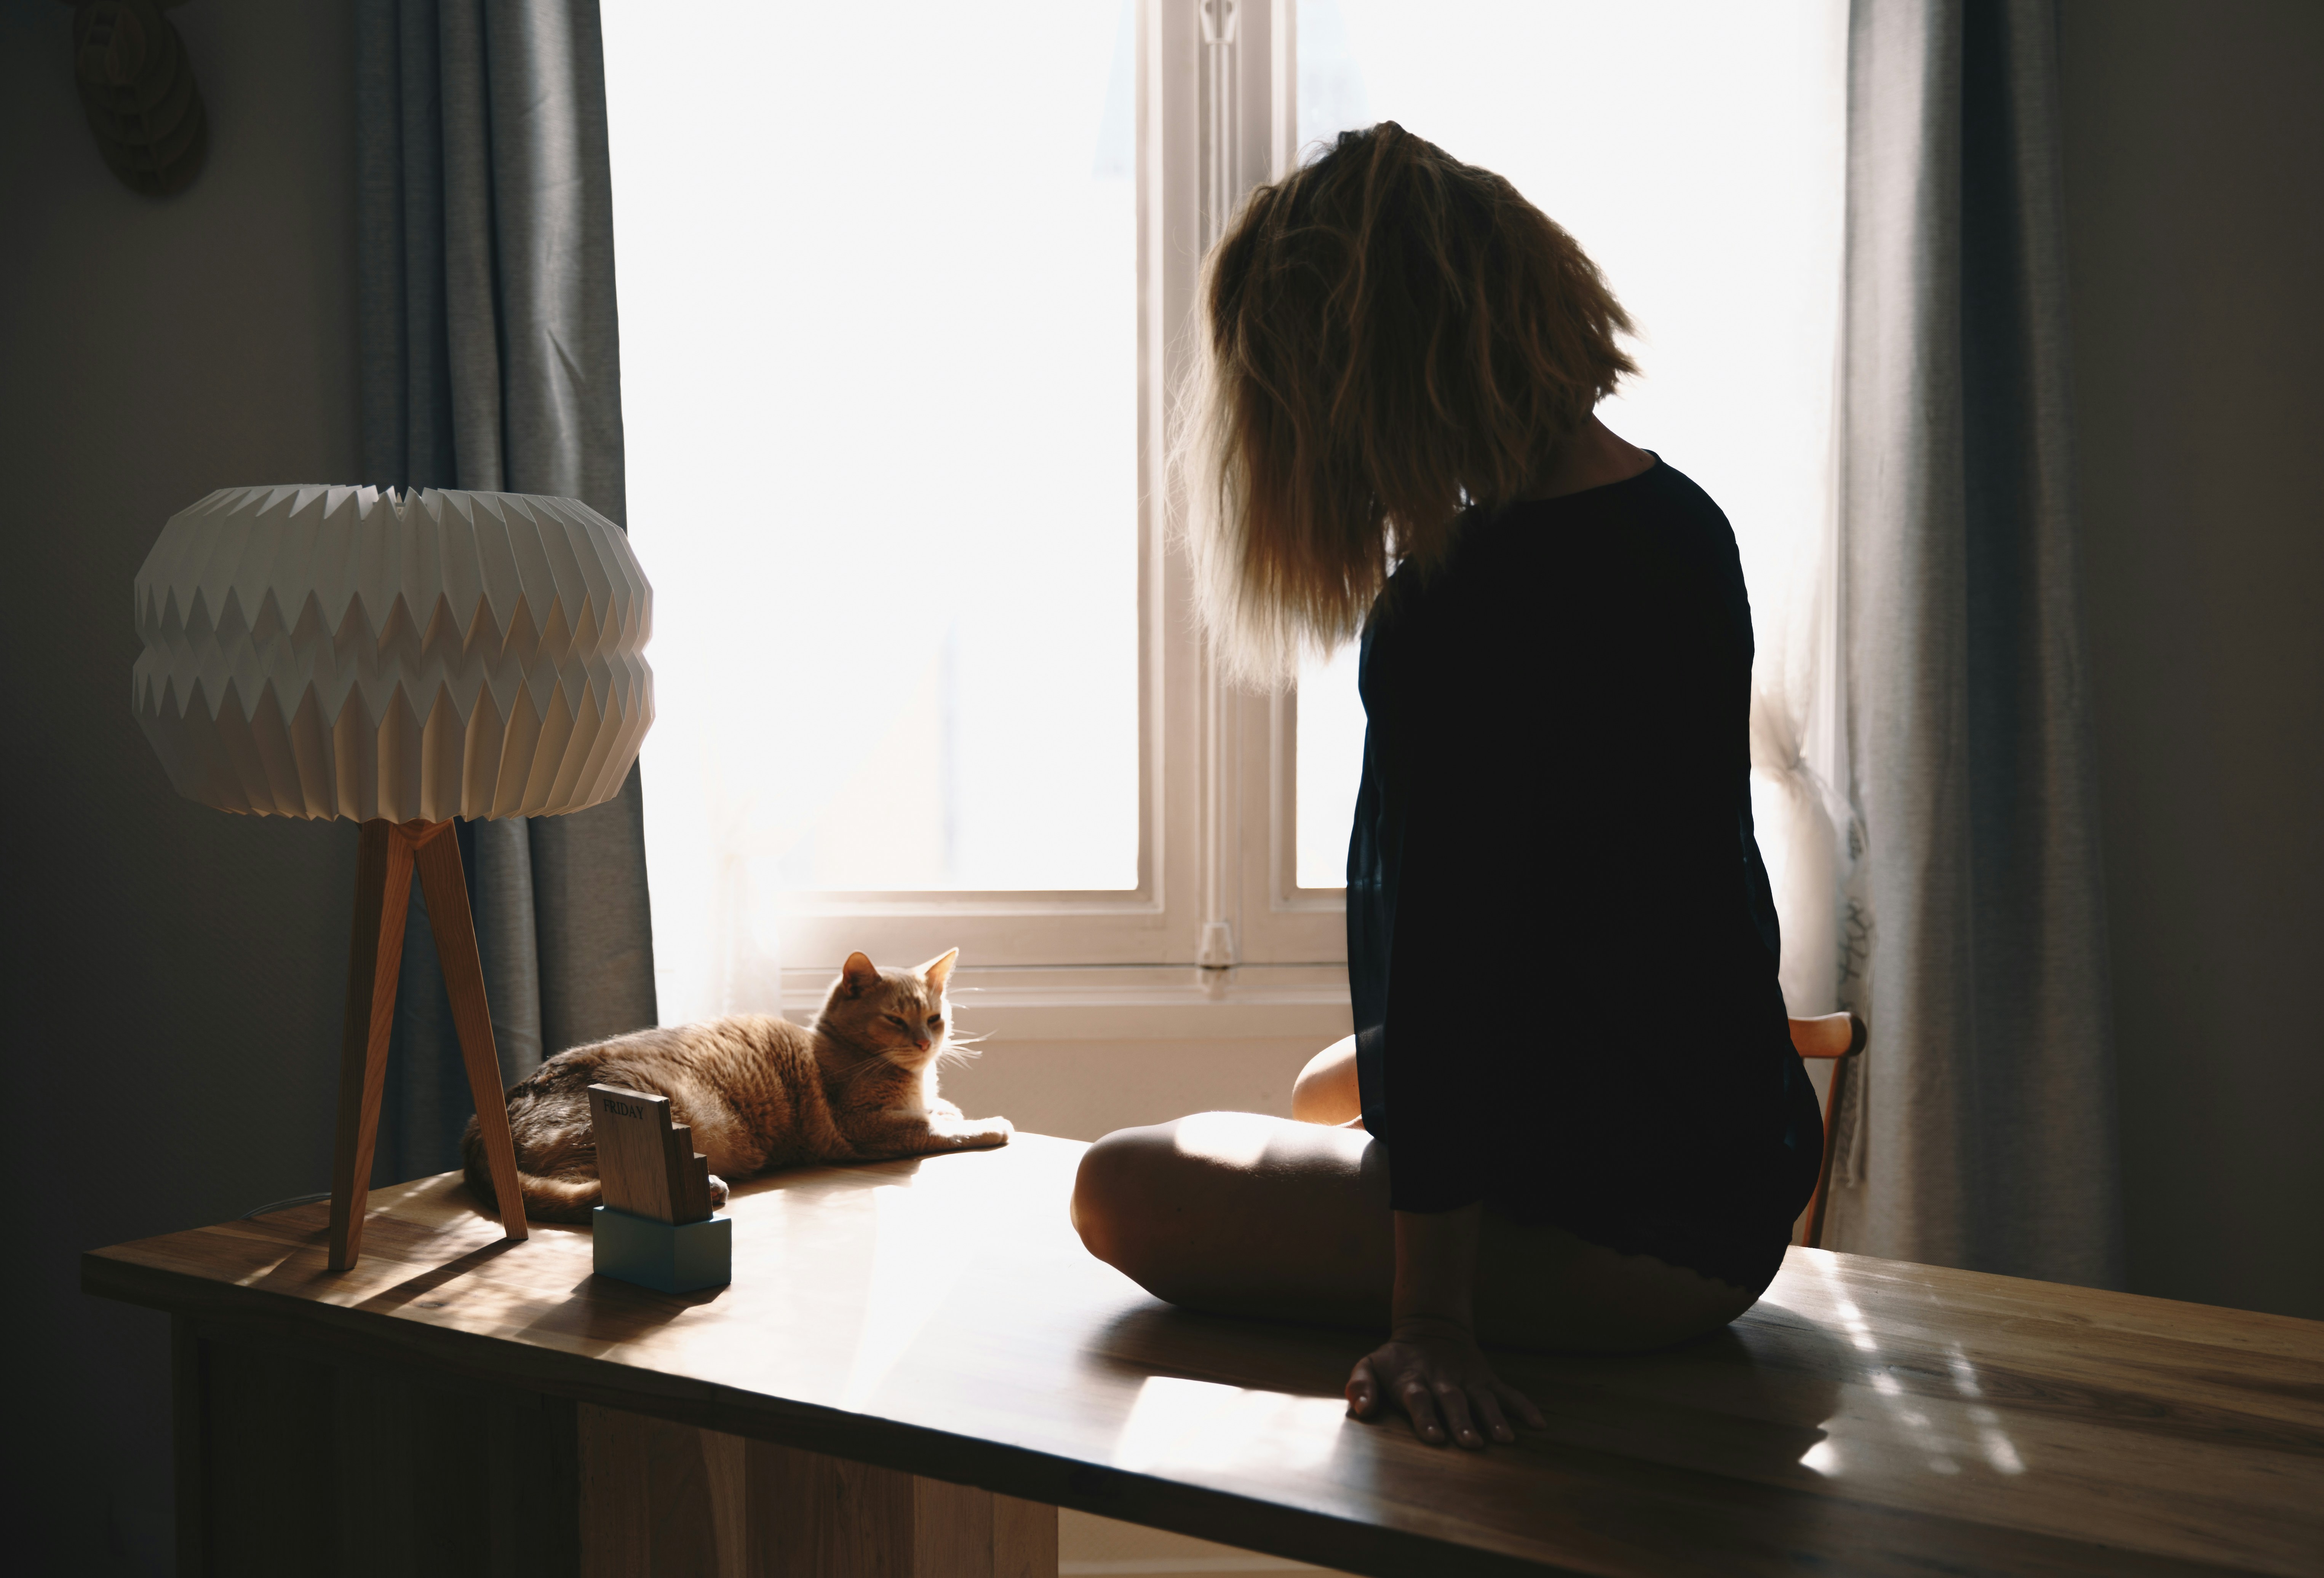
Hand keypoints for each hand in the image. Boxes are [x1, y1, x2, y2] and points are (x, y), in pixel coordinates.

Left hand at [1345, 1323, 1545, 1448]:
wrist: (1430, 1326)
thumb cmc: (1395, 1359)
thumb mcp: (1370, 1365)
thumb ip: (1360, 1385)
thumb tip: (1359, 1409)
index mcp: (1413, 1381)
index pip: (1419, 1400)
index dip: (1425, 1418)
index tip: (1434, 1437)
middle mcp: (1443, 1381)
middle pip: (1453, 1402)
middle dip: (1462, 1423)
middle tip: (1471, 1445)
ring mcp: (1468, 1380)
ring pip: (1483, 1399)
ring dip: (1494, 1419)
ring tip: (1505, 1440)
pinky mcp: (1486, 1379)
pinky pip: (1508, 1392)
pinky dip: (1523, 1406)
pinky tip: (1538, 1423)